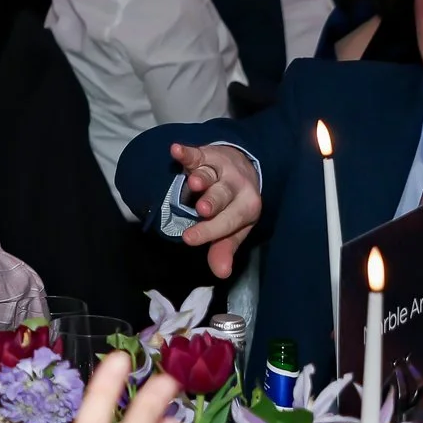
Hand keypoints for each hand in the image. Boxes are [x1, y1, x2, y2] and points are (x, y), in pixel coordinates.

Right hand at [167, 142, 261, 278]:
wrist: (242, 168)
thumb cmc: (232, 206)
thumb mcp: (233, 229)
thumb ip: (224, 248)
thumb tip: (222, 273)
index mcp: (247, 208)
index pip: (229, 221)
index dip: (209, 231)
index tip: (188, 239)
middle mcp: (236, 187)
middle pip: (223, 195)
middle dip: (213, 202)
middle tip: (201, 210)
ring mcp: (221, 169)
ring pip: (210, 174)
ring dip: (202, 177)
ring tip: (193, 182)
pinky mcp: (206, 154)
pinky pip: (196, 153)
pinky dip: (186, 152)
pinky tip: (175, 149)